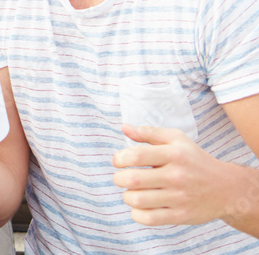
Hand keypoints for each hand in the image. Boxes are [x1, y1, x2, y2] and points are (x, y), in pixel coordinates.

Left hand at [113, 124, 232, 225]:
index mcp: (174, 154)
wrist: (227, 189)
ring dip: (127, 196)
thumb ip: (149, 133)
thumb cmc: (195, 160)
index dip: (119, 158)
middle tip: (123, 178)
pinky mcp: (181, 216)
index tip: (119, 161)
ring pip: (137, 200)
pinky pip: (149, 218)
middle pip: (133, 179)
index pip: (136, 155)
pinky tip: (141, 206)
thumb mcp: (177, 140)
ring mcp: (179, 198)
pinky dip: (137, 214)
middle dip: (119, 178)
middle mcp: (177, 176)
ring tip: (133, 192)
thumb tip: (124, 127)